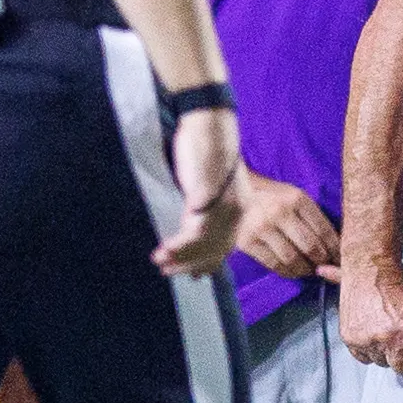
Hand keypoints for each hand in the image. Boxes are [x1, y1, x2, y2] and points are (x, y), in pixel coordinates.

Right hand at [154, 107, 243, 276]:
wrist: (210, 125)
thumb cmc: (205, 151)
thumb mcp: (208, 184)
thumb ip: (204, 206)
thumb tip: (192, 221)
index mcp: (241, 207)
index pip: (227, 244)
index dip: (209, 262)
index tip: (195, 276)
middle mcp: (238, 210)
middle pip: (217, 249)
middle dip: (192, 264)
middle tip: (169, 273)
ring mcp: (225, 205)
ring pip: (205, 244)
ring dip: (181, 258)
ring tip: (161, 265)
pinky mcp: (210, 197)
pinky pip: (195, 231)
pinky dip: (179, 245)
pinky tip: (163, 251)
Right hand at [237, 170, 341, 281]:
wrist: (233, 191)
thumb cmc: (272, 196)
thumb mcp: (295, 196)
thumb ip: (311, 216)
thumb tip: (334, 244)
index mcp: (297, 198)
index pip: (323, 229)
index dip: (335, 248)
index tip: (340, 257)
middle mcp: (280, 212)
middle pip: (310, 246)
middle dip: (322, 261)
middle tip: (326, 267)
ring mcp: (262, 227)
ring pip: (292, 258)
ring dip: (305, 269)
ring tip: (310, 270)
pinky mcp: (246, 241)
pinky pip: (273, 264)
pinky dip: (287, 272)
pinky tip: (293, 272)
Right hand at [341, 258, 402, 384]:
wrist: (371, 271)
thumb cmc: (400, 288)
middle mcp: (389, 338)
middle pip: (400, 368)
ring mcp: (368, 339)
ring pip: (381, 363)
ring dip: (386, 355)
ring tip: (387, 335)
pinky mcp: (351, 338)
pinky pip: (363, 358)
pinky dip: (369, 352)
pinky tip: (374, 337)